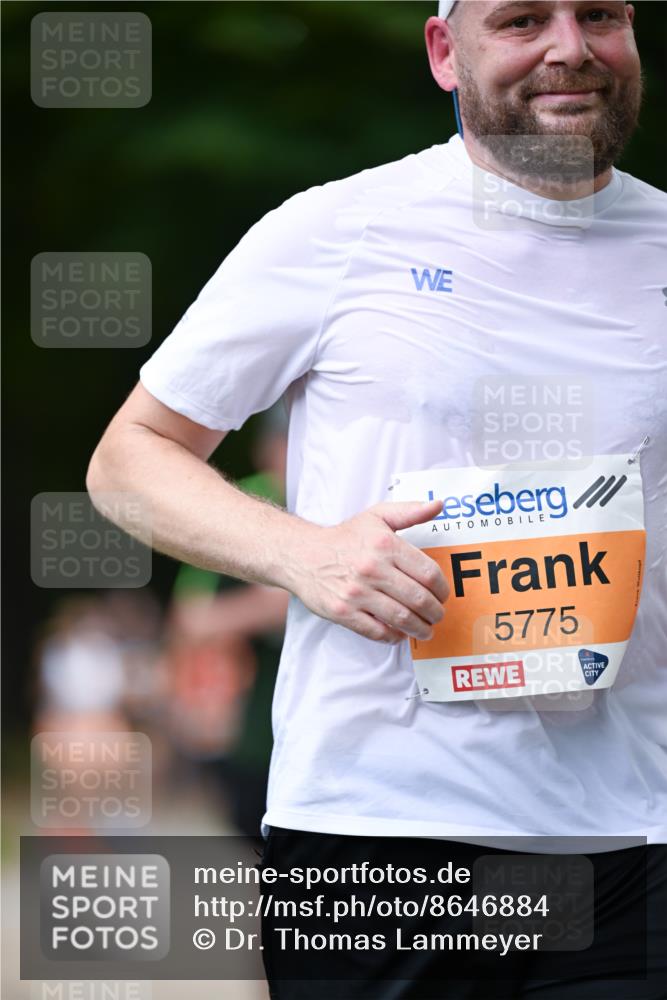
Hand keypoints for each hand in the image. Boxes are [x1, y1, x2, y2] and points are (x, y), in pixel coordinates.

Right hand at [295, 498, 448, 643]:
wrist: (302, 555)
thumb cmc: (345, 537)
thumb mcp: (377, 516)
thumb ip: (410, 511)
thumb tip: (439, 505)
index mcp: (385, 545)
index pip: (428, 573)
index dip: (442, 589)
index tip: (443, 595)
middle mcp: (372, 569)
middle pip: (419, 599)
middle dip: (435, 612)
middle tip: (437, 615)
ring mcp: (357, 593)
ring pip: (402, 618)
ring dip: (420, 628)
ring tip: (425, 628)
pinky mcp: (343, 612)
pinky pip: (377, 631)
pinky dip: (394, 636)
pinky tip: (400, 634)